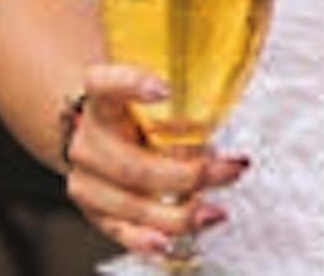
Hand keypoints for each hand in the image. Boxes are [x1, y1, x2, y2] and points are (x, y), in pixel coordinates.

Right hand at [64, 64, 248, 256]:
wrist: (96, 130)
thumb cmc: (135, 108)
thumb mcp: (153, 90)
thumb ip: (183, 90)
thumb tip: (235, 86)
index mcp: (100, 99)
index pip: (104, 84)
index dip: (131, 85)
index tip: (165, 88)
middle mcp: (88, 139)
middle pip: (133, 164)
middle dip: (189, 173)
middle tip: (231, 168)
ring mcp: (87, 180)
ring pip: (132, 203)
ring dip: (180, 211)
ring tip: (216, 210)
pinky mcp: (94, 211)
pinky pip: (120, 230)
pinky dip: (146, 238)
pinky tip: (169, 239)